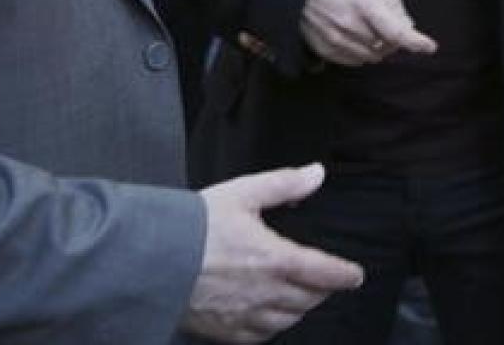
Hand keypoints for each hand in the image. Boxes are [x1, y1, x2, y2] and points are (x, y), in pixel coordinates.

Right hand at [182, 164, 363, 342]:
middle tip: (325, 280)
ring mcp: (243, 316)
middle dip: (322, 290)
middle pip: (309, 299)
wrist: (148, 261)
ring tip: (301, 296)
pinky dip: (271, 327)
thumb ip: (285, 184)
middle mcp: (265, 293)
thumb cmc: (195, 226)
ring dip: (299, 309)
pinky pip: (258, 337)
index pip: (326, 273)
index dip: (345, 275)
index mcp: (277, 259)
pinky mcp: (222, 331)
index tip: (355, 275)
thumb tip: (317, 174)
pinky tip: (269, 317)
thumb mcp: (243, 193)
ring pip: (287, 321)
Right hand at [300, 0, 437, 65]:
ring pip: (373, 56)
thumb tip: (408, 26)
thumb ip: (392, 3)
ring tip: (367, 27)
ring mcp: (336, 39)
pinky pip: (355, 61)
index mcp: (363, 2)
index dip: (415, 41)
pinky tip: (355, 36)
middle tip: (384, 23)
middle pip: (387, 46)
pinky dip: (362, 52)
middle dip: (394, 38)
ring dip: (378, 47)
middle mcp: (349, 24)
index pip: (395, 30)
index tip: (429, 47)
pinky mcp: (326, 50)